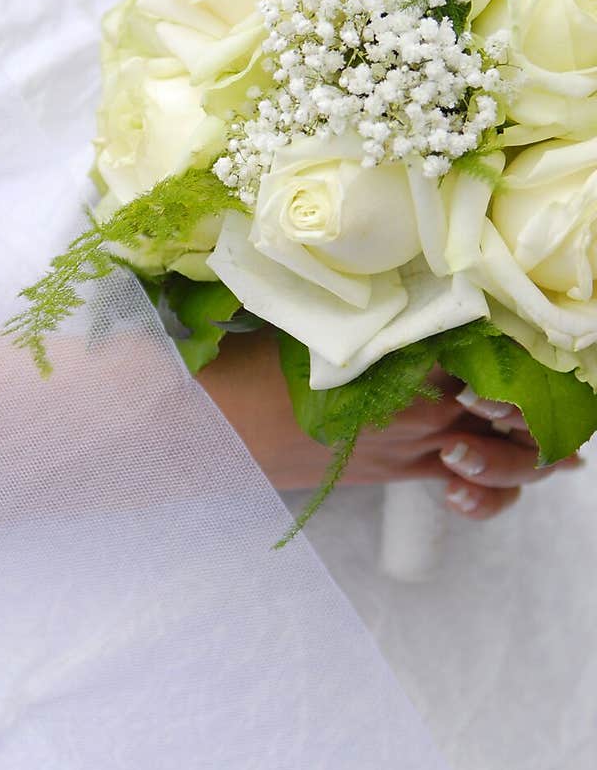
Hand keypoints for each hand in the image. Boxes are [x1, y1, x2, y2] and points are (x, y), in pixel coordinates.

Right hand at [197, 330, 582, 519]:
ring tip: (564, 460)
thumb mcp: (313, 318)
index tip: (552, 351)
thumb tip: (398, 280)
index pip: (486, 357)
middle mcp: (414, 407)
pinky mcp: (383, 473)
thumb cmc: (253, 361)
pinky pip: (452, 486)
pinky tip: (497, 484)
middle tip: (572, 402)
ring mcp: (401, 447)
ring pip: (488, 459)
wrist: (209, 423)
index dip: (525, 361)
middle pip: (503, 411)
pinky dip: (488, 489)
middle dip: (542, 411)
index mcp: (403, 360)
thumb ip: (366, 306)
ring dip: (528, 460)